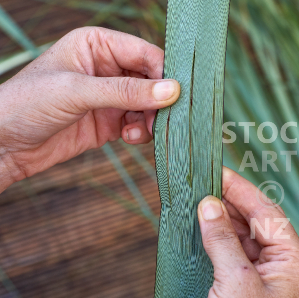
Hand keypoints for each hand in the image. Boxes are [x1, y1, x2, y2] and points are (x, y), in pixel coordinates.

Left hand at [0, 27, 179, 191]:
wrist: (4, 144)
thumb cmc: (28, 104)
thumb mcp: (77, 92)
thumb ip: (126, 91)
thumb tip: (171, 91)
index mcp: (97, 44)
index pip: (145, 53)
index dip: (162, 74)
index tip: (174, 96)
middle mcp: (107, 67)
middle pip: (152, 80)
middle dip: (158, 101)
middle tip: (159, 120)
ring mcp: (110, 96)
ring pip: (149, 104)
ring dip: (150, 120)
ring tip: (136, 132)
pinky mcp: (110, 121)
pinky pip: (139, 123)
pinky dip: (140, 132)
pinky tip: (127, 138)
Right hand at [191, 168, 298, 297]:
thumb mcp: (234, 281)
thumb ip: (223, 238)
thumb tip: (210, 205)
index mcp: (295, 264)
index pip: (269, 215)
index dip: (243, 191)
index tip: (220, 172)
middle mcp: (284, 269)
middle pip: (258, 223)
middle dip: (232, 203)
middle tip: (205, 182)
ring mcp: (264, 280)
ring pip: (244, 237)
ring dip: (223, 219)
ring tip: (199, 200)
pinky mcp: (244, 290)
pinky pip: (233, 255)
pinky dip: (217, 239)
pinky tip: (202, 226)